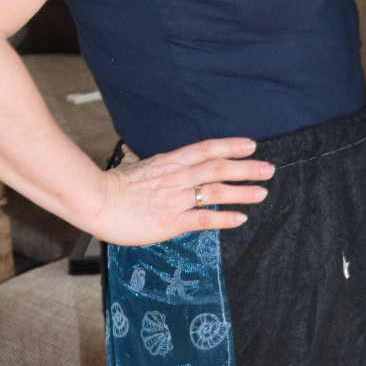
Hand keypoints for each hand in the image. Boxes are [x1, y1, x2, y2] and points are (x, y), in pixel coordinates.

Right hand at [90, 137, 273, 245]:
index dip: (230, 146)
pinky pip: (203, 219)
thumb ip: (136, 161)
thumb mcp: (127, 166)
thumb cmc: (109, 186)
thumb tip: (131, 153)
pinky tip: (241, 219)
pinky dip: (224, 218)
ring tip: (262, 192)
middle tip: (269, 168)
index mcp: (168, 162)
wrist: (96, 202)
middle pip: (217, 168)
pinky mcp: (171, 222)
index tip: (250, 144)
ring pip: (215, 192)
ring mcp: (175, 199)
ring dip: (242, 192)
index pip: (205, 149)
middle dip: (246, 168)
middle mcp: (177, 177)